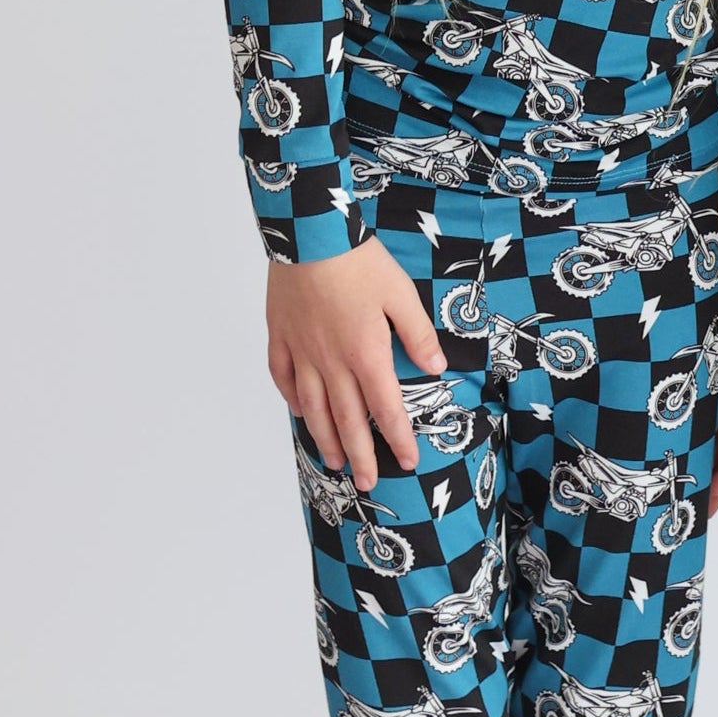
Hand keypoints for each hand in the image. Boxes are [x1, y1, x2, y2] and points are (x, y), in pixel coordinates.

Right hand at [265, 238, 444, 485]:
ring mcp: (302, 351)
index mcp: (367, 354)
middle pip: (347, 420)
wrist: (309, 233)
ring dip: (325, 438)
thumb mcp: (401, 294)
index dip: (398, 438)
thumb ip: (418, 335)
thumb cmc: (359, 261)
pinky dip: (291, 399)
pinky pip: (282, 376)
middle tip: (367, 482)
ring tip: (334, 462)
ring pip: (313, 407)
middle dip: (361, 455)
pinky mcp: (280, 335)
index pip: (387, 409)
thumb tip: (437, 368)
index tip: (407, 461)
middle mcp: (332, 362)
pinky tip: (299, 412)